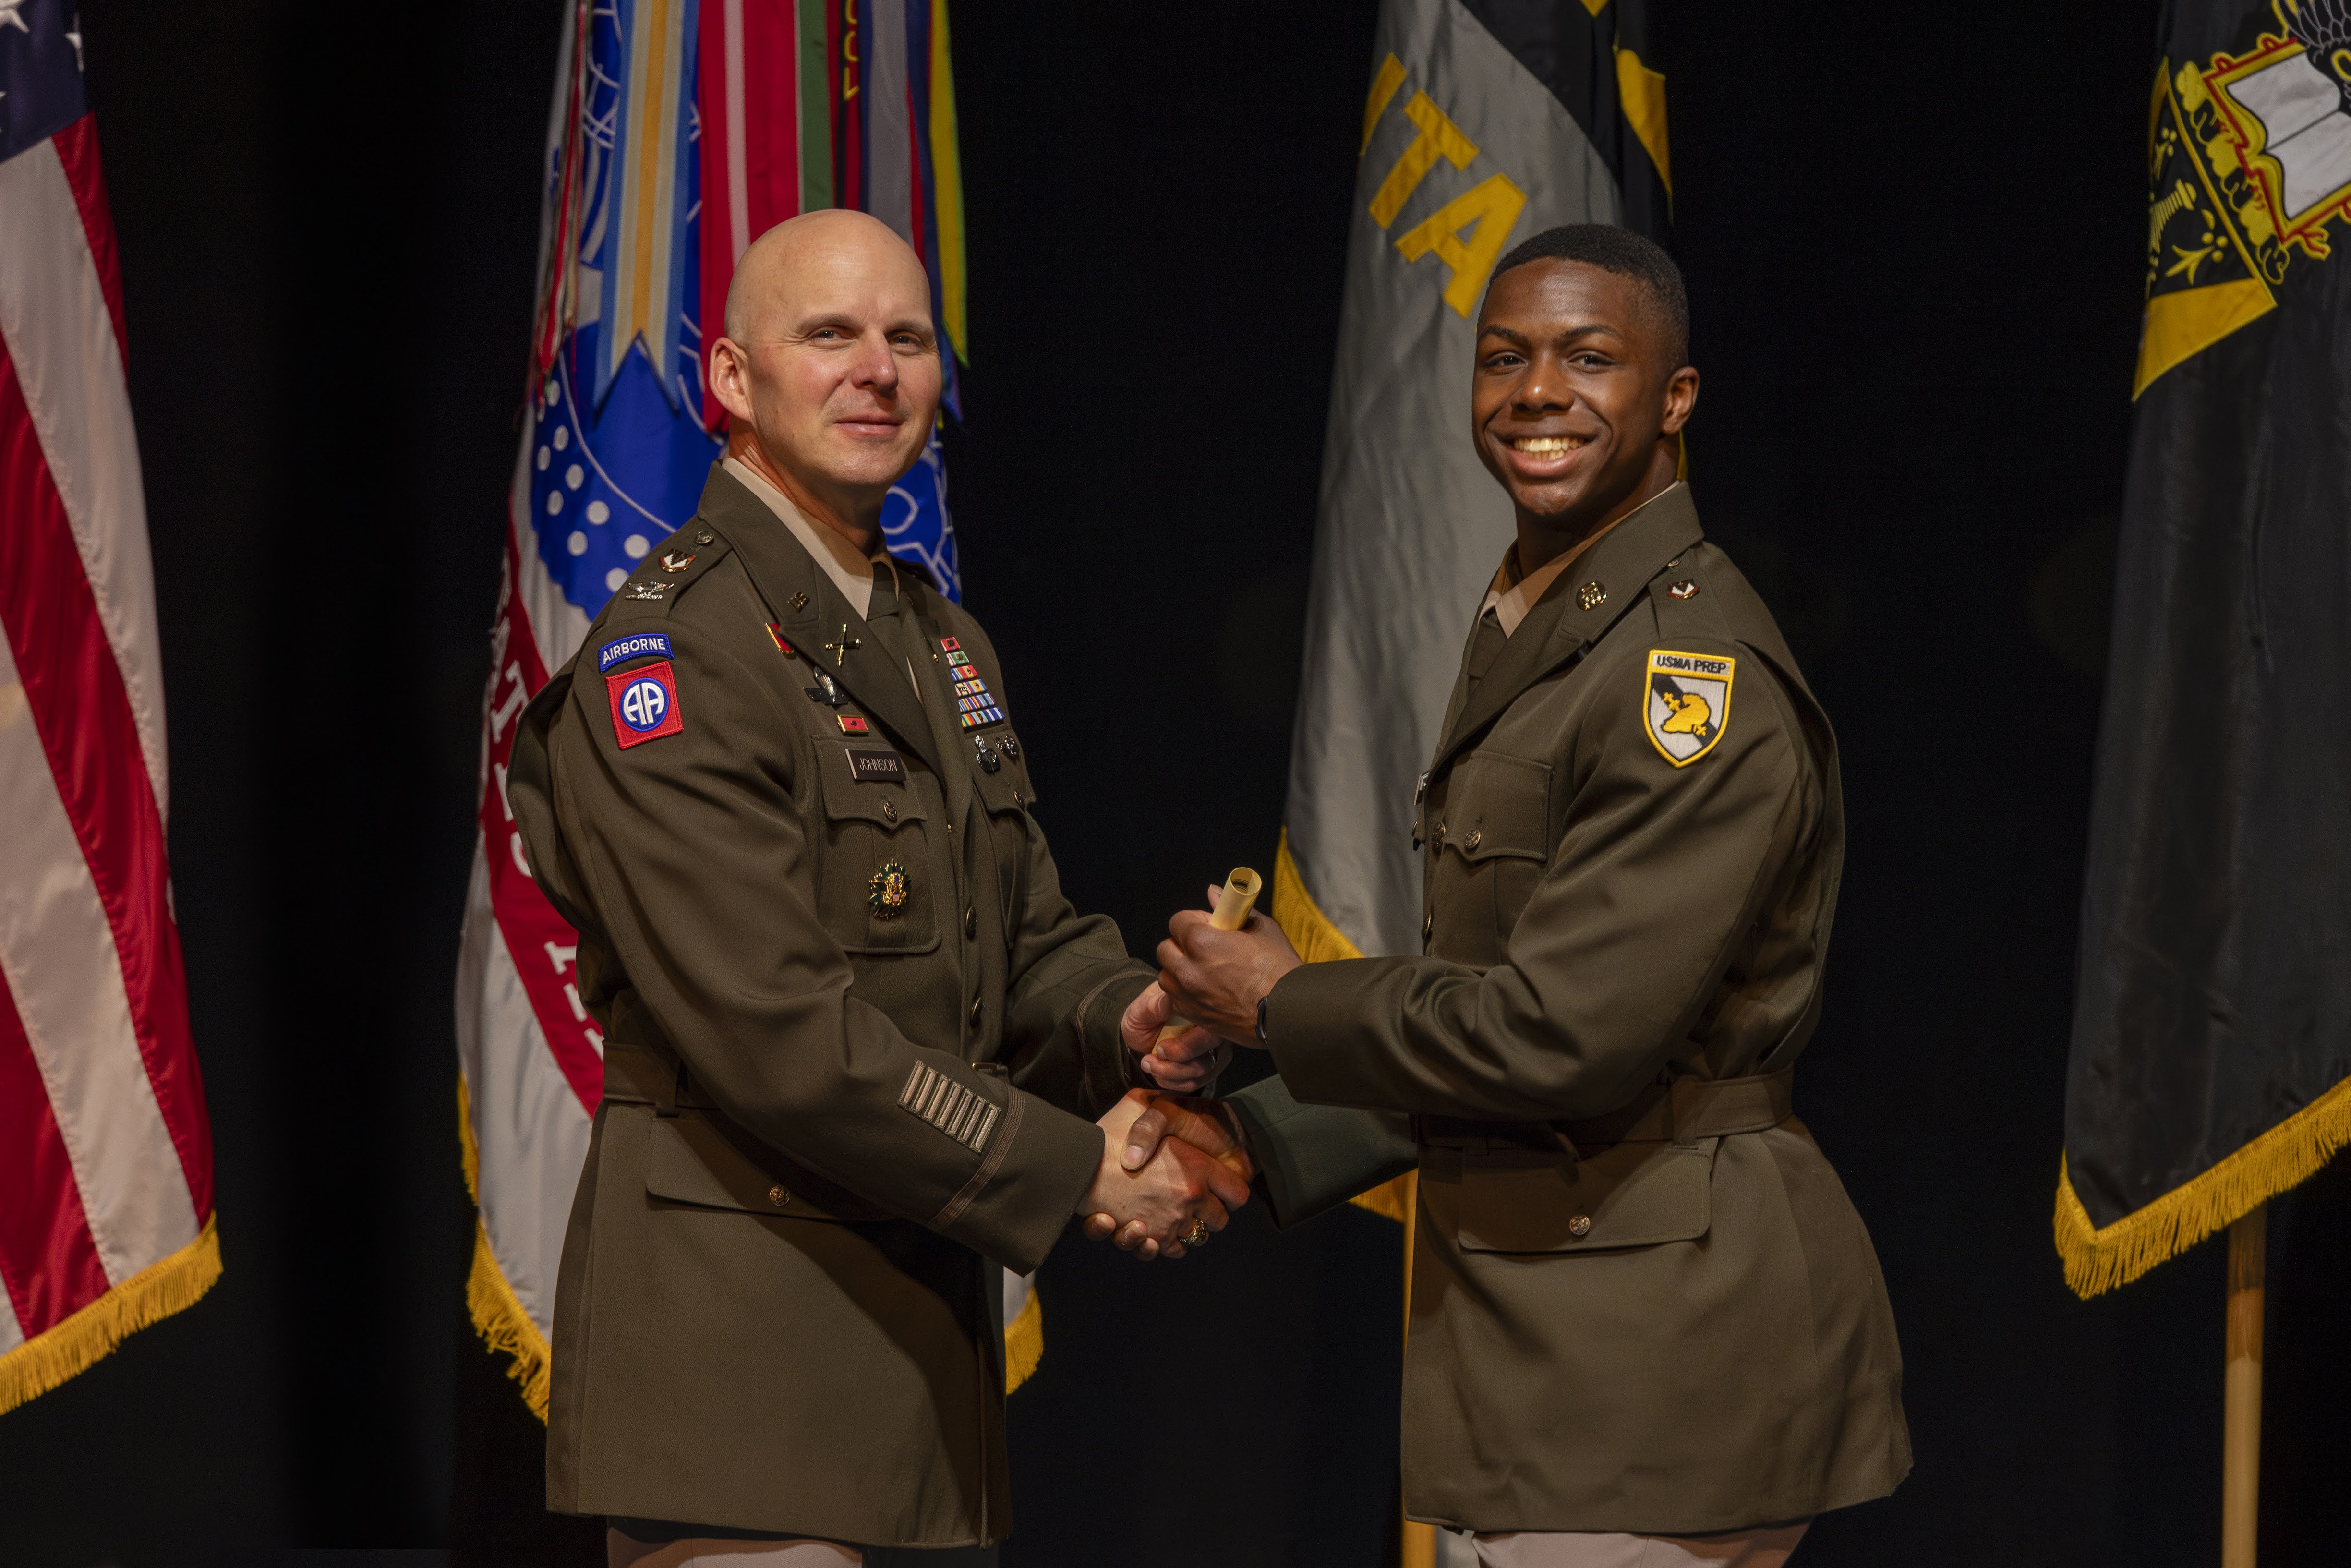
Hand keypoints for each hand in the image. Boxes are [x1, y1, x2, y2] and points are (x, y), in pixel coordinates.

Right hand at [1078, 1090, 1250, 1259]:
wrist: (1080, 1164)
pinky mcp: (1153, 1237)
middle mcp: (1190, 1196)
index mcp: (1197, 1166)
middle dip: (1210, 1214)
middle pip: (1219, 1219)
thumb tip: (1181, 1117)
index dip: (1230, 1192)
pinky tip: (1152, 1231)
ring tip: (1168, 1214)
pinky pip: (1171, 1250)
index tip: (1219, 1189)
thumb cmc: (1111, 1131)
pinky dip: (1167, 1243)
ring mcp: (1172, 1220)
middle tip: (1193, 1202)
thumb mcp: (1143, 1105)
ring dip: (1186, 1230)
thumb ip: (1165, 1112)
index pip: (1237, 1193)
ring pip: (1196, 1236)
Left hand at [1120, 981, 1229, 1093]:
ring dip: (1171, 1074)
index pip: (1210, 1031)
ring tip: (1149, 1063)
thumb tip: (1170, 1000)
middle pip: (1209, 1057)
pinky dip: (1173, 1082)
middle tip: (1152, 1056)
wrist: (1142, 1029)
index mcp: (1202, 1007)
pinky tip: (1158, 1071)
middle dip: (1176, 1064)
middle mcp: (1215, 1028)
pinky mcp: (1206, 1066)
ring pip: (1203, 1071)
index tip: (1160, 1048)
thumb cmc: (1144, 1013)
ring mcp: (1214, 1048)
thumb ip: (1155, 1005)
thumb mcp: (1142, 1007)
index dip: (1187, 1047)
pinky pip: (1196, 1082)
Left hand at [1156, 883, 1303, 1041]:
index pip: (1177, 921)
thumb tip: (1213, 892)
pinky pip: (1174, 999)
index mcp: (1202, 942)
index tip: (1209, 926)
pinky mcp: (1193, 1015)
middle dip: (1181, 945)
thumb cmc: (1279, 969)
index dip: (1193, 921)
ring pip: (1166, 975)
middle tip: (1204, 948)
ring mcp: (1188, 995)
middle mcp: (1189, 969)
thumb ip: (1232, 909)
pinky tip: (1204, 990)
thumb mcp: (1262, 928)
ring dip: (1179, 969)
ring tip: (1202, 971)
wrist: (1289, 1010)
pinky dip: (1184, 993)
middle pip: (1166, 948)